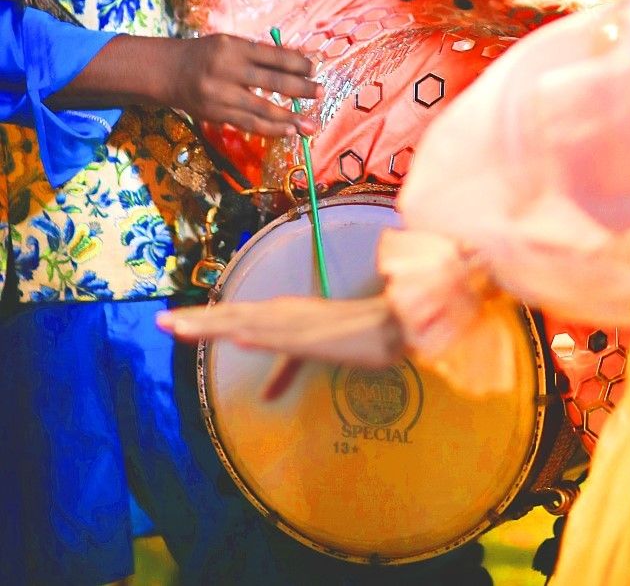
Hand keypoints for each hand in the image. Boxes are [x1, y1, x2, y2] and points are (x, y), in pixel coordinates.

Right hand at [147, 34, 317, 138]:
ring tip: (311, 124)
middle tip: (320, 92)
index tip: (314, 68)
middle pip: (273, 82)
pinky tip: (289, 131)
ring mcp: (222, 95)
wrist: (169, 72)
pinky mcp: (217, 114)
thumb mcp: (231, 44)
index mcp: (235, 47)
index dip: (298, 63)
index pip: (274, 56)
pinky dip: (271, 129)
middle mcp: (228, 70)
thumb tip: (298, 63)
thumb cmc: (208, 54)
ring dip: (290, 118)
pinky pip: (249, 124)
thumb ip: (260, 54)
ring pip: (263, 109)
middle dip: (301, 88)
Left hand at [158, 294, 404, 399]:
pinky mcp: (315, 336)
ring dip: (215, 325)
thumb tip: (265, 396)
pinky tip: (240, 338)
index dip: (201, 320)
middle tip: (160, 322)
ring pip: (248, 323)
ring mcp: (296, 323)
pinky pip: (283, 338)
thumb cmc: (352, 336)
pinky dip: (260, 336)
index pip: (232, 317)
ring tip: (185, 328)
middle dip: (195, 320)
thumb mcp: (309, 354)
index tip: (169, 322)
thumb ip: (284, 371)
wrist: (389, 323)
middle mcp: (282, 313)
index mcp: (279, 315)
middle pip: (231, 317)